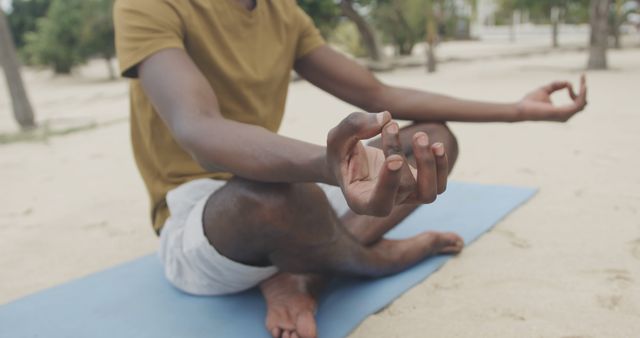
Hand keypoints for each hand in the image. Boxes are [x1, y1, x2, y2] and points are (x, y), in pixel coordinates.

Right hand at [326, 112, 447, 216]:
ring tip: (420, 137)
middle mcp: (384, 205)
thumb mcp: (337, 137)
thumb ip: (354, 126)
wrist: (348, 160)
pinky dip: (440, 166)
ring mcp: (403, 197)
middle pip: (404, 188)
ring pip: (428, 194)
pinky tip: (435, 145)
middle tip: (390, 125)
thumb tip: (386, 118)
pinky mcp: (417, 186)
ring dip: (429, 164)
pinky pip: (438, 185)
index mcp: (360, 201)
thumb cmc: (341, 151)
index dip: (390, 183)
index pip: (380, 203)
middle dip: (398, 152)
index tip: (394, 158)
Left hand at [516, 75, 586, 121]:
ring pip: (582, 103)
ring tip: (583, 80)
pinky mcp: (562, 113)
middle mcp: (565, 116)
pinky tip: (582, 86)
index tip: (580, 77)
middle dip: (584, 90)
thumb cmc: (530, 101)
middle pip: (582, 103)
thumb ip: (556, 85)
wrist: (521, 108)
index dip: (580, 90)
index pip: (577, 102)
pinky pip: (578, 104)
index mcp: (562, 112)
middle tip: (583, 76)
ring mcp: (564, 116)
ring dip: (584, 91)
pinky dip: (581, 94)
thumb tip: (567, 82)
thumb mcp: (546, 89)